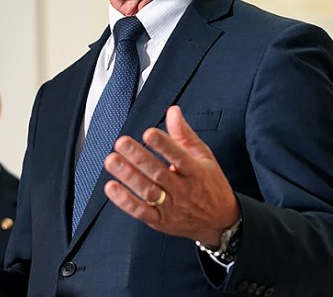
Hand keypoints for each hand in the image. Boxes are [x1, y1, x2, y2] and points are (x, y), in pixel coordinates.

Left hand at [103, 105, 239, 245]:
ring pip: (148, 191)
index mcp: (196, 172)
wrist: (219, 221)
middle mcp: (184, 190)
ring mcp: (171, 207)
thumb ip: (185, 134)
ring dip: (128, 176)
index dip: (164, 145)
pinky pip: (141, 211)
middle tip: (122, 143)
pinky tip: (112, 187)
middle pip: (159, 173)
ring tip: (113, 161)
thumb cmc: (211, 185)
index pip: (179, 157)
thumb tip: (173, 111)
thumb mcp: (204, 157)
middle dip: (139, 157)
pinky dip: (125, 201)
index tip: (149, 133)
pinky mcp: (161, 221)